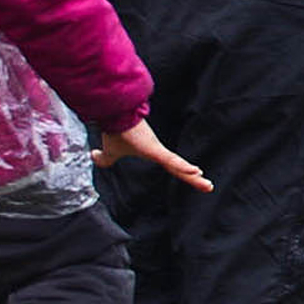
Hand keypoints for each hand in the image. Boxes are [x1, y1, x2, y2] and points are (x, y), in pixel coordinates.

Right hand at [95, 121, 211, 191]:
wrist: (113, 117)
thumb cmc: (115, 131)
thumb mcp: (109, 151)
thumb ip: (104, 158)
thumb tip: (94, 157)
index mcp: (154, 154)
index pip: (173, 167)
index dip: (185, 174)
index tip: (200, 179)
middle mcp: (159, 152)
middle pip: (179, 168)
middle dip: (194, 179)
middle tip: (209, 187)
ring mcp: (157, 149)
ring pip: (177, 165)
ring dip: (191, 176)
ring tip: (205, 183)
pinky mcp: (153, 148)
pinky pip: (168, 158)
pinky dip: (180, 165)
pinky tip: (195, 171)